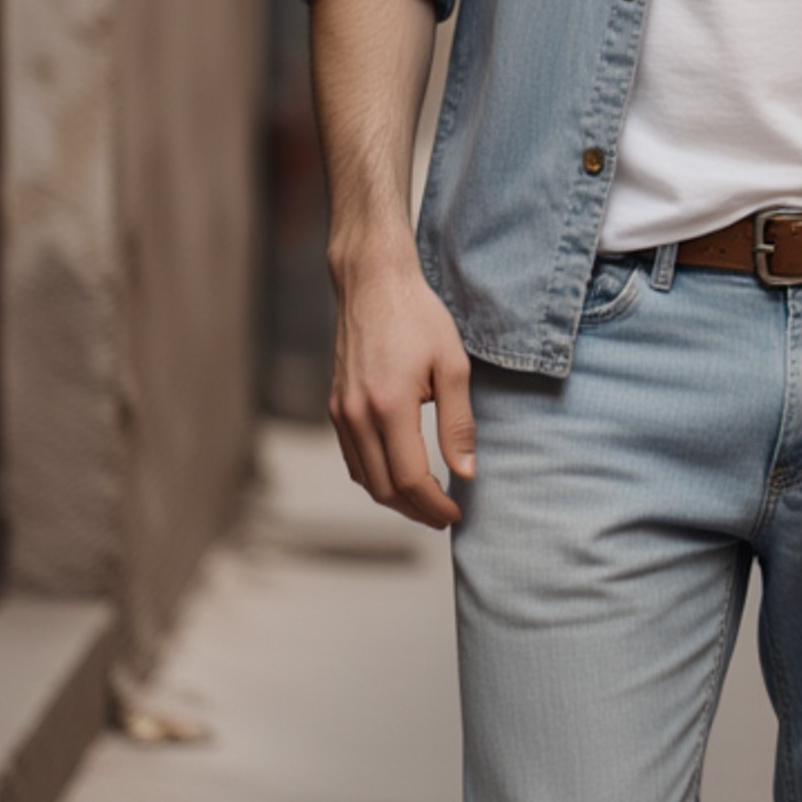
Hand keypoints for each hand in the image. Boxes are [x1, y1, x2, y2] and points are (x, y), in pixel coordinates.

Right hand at [328, 237, 476, 529]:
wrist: (373, 283)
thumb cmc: (419, 317)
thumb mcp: (453, 366)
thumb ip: (459, 424)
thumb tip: (466, 473)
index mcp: (389, 407)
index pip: (411, 479)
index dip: (435, 505)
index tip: (457, 515)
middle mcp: (357, 416)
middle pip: (384, 488)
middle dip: (416, 510)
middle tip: (445, 517)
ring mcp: (340, 413)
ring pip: (364, 478)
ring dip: (394, 499)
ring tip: (427, 502)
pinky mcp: (334, 406)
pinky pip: (352, 458)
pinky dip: (374, 477)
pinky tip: (398, 476)